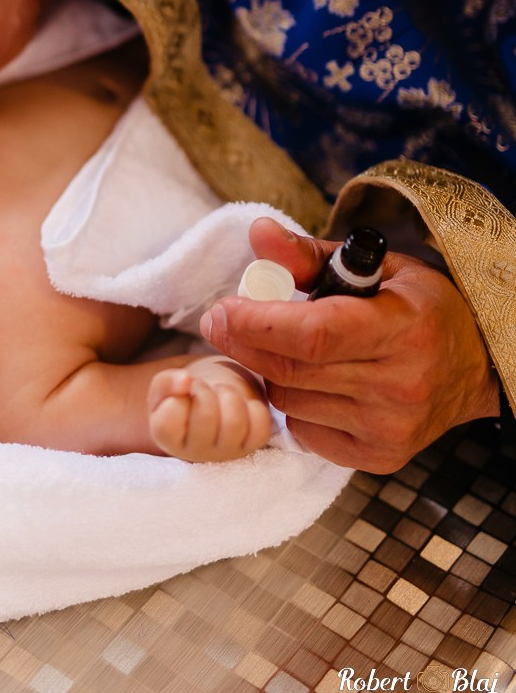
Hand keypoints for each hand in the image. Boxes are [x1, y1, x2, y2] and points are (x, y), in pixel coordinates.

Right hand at [148, 362, 272, 462]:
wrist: (210, 399)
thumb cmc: (184, 394)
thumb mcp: (165, 386)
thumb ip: (166, 382)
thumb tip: (184, 380)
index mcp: (168, 440)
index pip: (169, 421)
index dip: (178, 396)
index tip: (181, 392)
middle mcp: (197, 453)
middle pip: (206, 416)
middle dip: (204, 390)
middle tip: (202, 388)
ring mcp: (227, 452)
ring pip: (235, 421)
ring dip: (228, 395)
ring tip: (221, 393)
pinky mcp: (252, 445)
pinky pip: (261, 426)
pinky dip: (254, 407)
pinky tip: (241, 404)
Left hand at [197, 217, 500, 473]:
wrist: (473, 368)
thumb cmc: (418, 307)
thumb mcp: (375, 267)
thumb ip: (310, 254)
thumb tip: (258, 234)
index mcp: (404, 328)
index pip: (315, 334)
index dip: (258, 323)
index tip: (222, 308)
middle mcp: (400, 385)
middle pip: (293, 370)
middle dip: (244, 342)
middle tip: (219, 320)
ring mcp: (390, 428)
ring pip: (291, 402)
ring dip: (270, 373)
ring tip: (280, 348)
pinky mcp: (379, 457)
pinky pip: (305, 432)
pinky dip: (292, 405)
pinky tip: (309, 382)